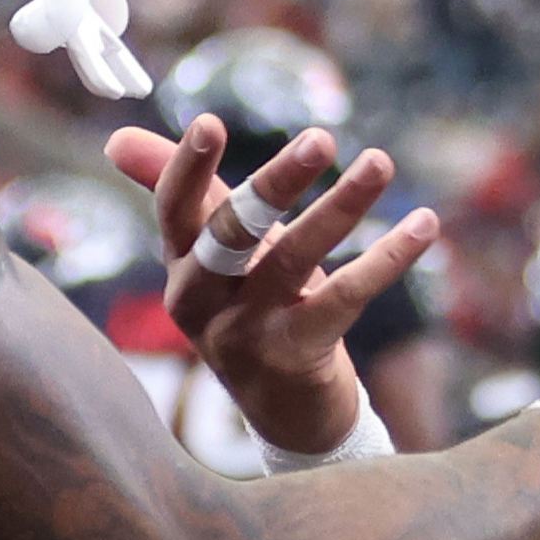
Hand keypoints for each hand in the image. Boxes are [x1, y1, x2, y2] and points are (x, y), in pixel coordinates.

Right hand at [105, 114, 435, 457]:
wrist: (285, 417)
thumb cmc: (248, 313)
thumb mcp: (211, 256)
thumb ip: (181, 195)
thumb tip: (114, 138)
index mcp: (179, 269)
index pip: (174, 212)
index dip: (186, 169)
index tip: (209, 123)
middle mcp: (203, 302)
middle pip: (231, 233)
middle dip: (275, 184)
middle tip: (322, 138)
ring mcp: (248, 334)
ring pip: (294, 260)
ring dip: (341, 207)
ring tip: (380, 162)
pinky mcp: (297, 358)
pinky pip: (345, 299)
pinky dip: (387, 258)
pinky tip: (424, 224)